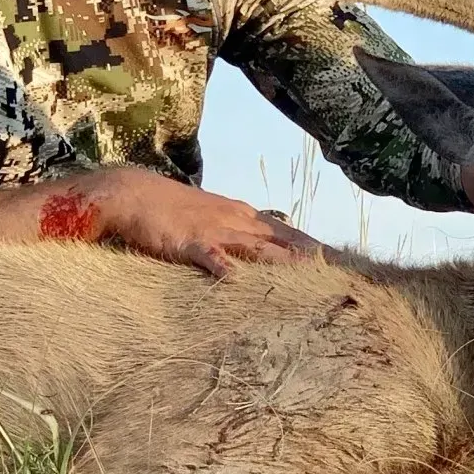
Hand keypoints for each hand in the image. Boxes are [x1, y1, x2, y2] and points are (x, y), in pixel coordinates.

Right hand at [91, 167, 324, 277]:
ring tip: (310, 273)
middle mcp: (234, 220)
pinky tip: (238, 281)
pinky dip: (225, 268)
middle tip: (341, 271)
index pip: (285, 230)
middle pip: (281, 239)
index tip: (341, 261)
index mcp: (240, 215)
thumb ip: (241, 223)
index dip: (311, 245)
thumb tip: (272, 226)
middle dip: (310, 255)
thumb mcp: (213, 212)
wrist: (132, 192)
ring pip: (255, 248)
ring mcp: (213, 231)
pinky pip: (211, 257)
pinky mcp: (188, 242)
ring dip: (282, 260)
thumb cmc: (171, 207)